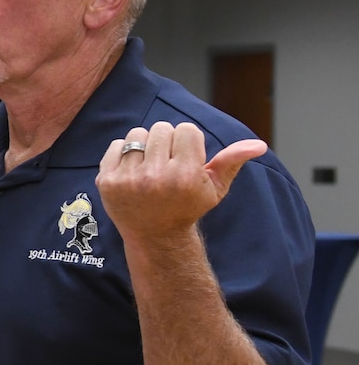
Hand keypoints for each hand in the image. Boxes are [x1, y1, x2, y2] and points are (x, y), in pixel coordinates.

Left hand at [98, 121, 265, 245]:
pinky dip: (124, 153)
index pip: (186, 129)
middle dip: (168, 142)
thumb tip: (258, 145)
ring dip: (146, 145)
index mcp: (185, 175)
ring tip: (151, 166)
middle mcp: (156, 177)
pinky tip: (133, 171)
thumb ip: (232, 162)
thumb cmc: (188, 207)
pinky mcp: (106, 181)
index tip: (187, 160)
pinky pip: (116, 145)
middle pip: (163, 128)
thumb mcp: (214, 188)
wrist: (154, 235)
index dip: (188, 142)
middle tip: (168, 163)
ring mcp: (128, 179)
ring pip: (139, 134)